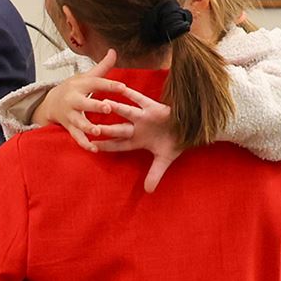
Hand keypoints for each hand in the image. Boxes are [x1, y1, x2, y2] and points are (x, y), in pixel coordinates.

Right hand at [33, 74, 153, 145]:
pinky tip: (93, 149)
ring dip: (87, 127)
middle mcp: (73, 100)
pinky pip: (76, 136)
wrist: (50, 103)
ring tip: (97, 131)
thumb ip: (102, 67)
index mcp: (80, 85)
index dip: (109, 85)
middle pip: (84, 102)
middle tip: (107, 108)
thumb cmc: (74, 89)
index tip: (123, 88)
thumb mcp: (85, 76)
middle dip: (95, 106)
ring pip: (79, 121)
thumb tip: (114, 50)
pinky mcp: (69, 127)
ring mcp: (70, 115)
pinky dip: (83, 143)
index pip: (96, 83)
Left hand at [39, 78, 180, 187]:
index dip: (105, 146)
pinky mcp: (154, 107)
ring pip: (126, 112)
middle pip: (118, 129)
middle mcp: (137, 128)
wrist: (192, 130)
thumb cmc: (176, 142)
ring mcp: (144, 117)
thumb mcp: (165, 160)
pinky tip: (120, 88)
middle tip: (89, 128)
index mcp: (137, 141)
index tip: (90, 147)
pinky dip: (131, 94)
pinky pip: (140, 99)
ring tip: (102, 104)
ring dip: (115, 108)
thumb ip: (155, 174)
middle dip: (105, 129)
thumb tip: (148, 191)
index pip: (117, 144)